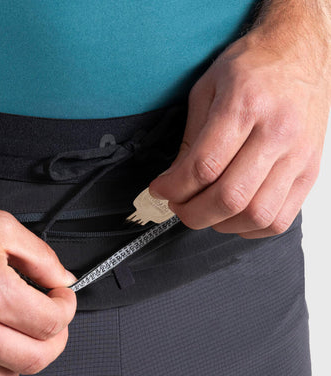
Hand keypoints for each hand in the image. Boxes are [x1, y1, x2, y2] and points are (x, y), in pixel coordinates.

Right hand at [0, 183, 76, 375]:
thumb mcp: (0, 227)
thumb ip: (42, 259)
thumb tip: (63, 280)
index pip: (51, 324)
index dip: (66, 309)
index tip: (61, 299)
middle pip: (34, 360)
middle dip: (55, 340)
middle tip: (52, 321)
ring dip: (21, 357)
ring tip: (19, 332)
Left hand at [149, 31, 330, 237]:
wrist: (301, 52)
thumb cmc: (252, 67)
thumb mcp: (206, 90)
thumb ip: (189, 139)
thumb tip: (173, 182)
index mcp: (245, 104)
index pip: (203, 167)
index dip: (173, 188)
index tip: (160, 190)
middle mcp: (277, 131)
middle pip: (230, 197)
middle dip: (192, 213)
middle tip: (178, 206)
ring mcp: (299, 154)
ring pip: (257, 215)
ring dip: (221, 224)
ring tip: (205, 210)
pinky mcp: (310, 171)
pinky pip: (280, 219)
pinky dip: (249, 229)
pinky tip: (233, 215)